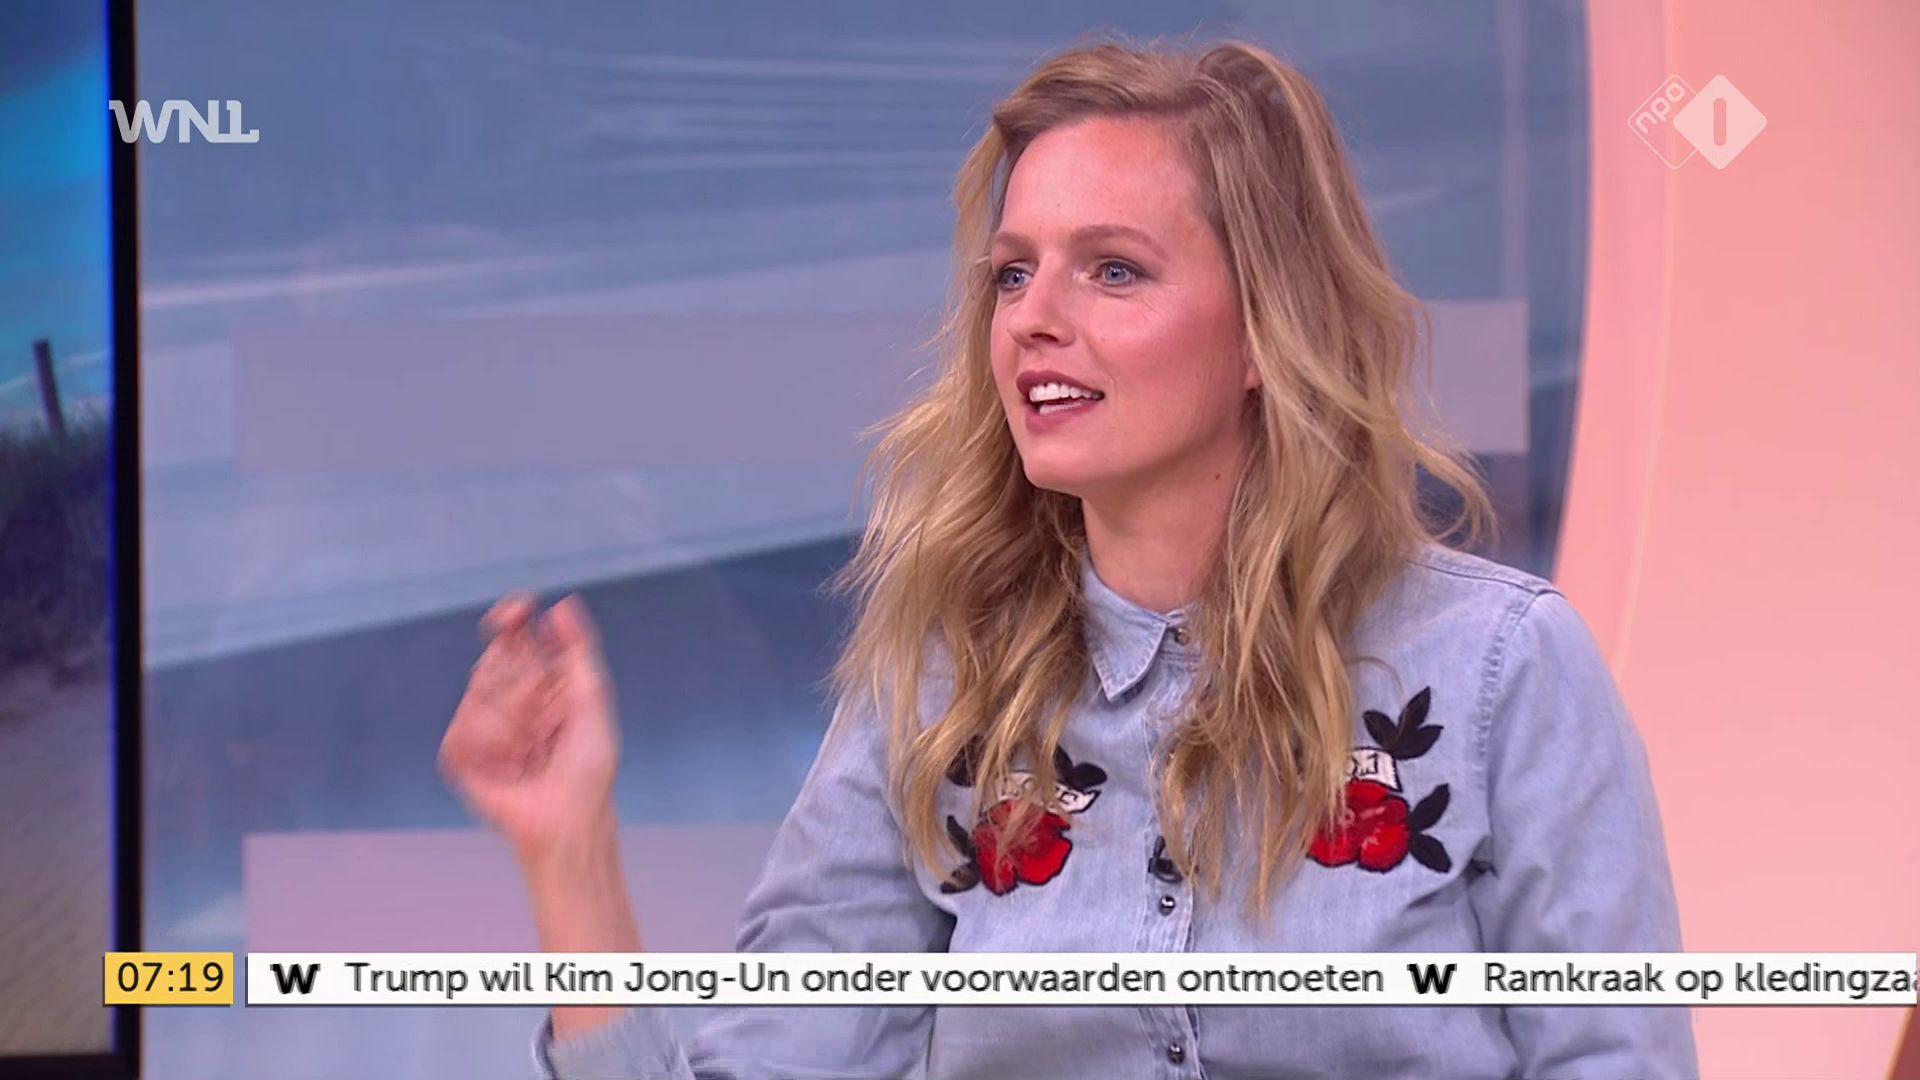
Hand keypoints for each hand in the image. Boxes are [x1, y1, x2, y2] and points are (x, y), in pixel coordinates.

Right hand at [439, 593, 619, 863]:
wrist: (566, 821)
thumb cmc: (589, 770)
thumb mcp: (593, 703)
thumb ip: (579, 652)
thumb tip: (562, 606)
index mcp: (543, 683)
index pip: (517, 635)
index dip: (513, 617)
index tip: (519, 608)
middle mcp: (511, 699)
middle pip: (495, 657)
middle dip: (518, 677)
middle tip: (541, 707)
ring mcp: (484, 725)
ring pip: (478, 689)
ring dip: (509, 717)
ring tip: (531, 748)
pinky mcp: (461, 755)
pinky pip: (461, 730)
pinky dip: (487, 745)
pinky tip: (509, 766)